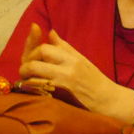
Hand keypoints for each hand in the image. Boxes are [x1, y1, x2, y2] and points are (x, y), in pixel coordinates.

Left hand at [19, 25, 133, 122]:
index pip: (45, 47)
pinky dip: (30, 86)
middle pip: (37, 56)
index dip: (32, 49)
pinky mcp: (59, 95)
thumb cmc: (95, 82)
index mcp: (73, 58)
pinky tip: (34, 89)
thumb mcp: (82, 61)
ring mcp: (63, 81)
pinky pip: (36, 86)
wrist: (108, 101)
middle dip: (26, 63)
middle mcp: (69, 67)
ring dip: (25, 75)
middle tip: (27, 71)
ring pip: (33, 70)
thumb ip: (64, 48)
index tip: (30, 56)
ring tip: (29, 80)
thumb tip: (50, 32)